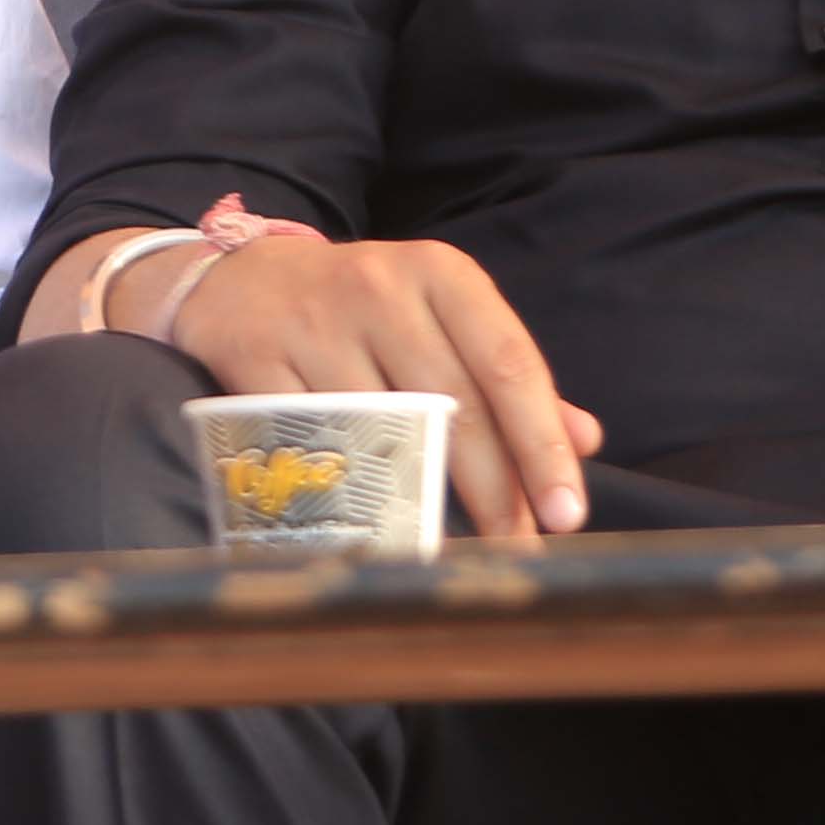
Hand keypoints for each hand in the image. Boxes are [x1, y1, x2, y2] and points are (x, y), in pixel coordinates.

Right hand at [153, 237, 606, 541]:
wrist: (240, 279)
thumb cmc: (363, 310)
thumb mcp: (439, 318)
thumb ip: (506, 375)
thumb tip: (584, 439)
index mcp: (440, 274)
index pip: (508, 363)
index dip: (541, 444)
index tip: (565, 514)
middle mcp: (380, 287)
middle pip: (453, 407)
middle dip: (495, 492)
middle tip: (518, 550)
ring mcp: (314, 322)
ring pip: (383, 430)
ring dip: (420, 501)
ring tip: (451, 550)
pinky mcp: (256, 356)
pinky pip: (312, 440)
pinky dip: (344, 489)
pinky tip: (368, 524)